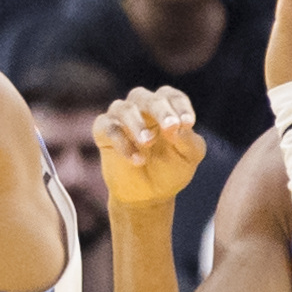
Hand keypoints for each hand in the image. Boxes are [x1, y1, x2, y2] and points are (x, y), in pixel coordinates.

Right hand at [93, 87, 209, 209]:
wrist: (148, 195)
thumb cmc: (171, 168)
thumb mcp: (189, 156)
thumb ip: (188, 140)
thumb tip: (178, 126)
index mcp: (166, 107)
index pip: (171, 96)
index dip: (180, 106)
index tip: (188, 123)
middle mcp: (141, 107)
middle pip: (147, 98)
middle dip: (160, 111)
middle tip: (171, 126)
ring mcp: (120, 118)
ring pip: (124, 109)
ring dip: (137, 124)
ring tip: (147, 142)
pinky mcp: (103, 132)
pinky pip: (108, 129)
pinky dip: (122, 143)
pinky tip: (137, 160)